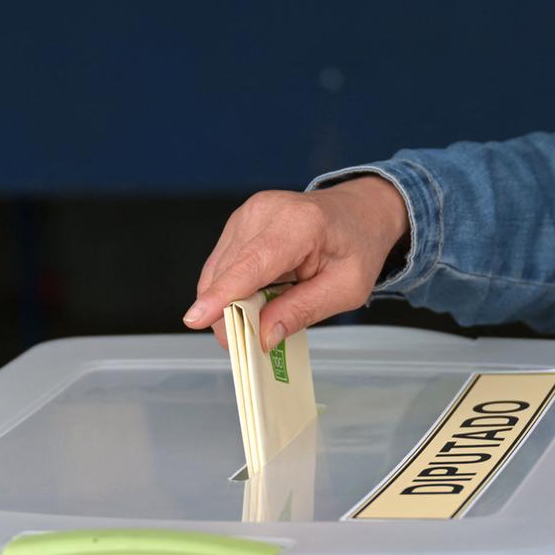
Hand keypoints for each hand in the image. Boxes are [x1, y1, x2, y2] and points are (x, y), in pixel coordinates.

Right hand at [183, 175, 408, 350]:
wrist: (358, 211)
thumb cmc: (357, 247)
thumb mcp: (346, 289)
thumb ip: (303, 311)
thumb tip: (263, 336)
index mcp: (299, 224)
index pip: (252, 264)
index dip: (223, 295)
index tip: (196, 320)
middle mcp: (265, 212)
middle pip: (228, 272)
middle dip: (229, 313)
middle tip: (250, 342)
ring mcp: (247, 214)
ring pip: (218, 272)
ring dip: (230, 302)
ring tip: (261, 314)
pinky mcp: (238, 222)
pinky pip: (221, 265)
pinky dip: (231, 288)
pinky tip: (255, 296)